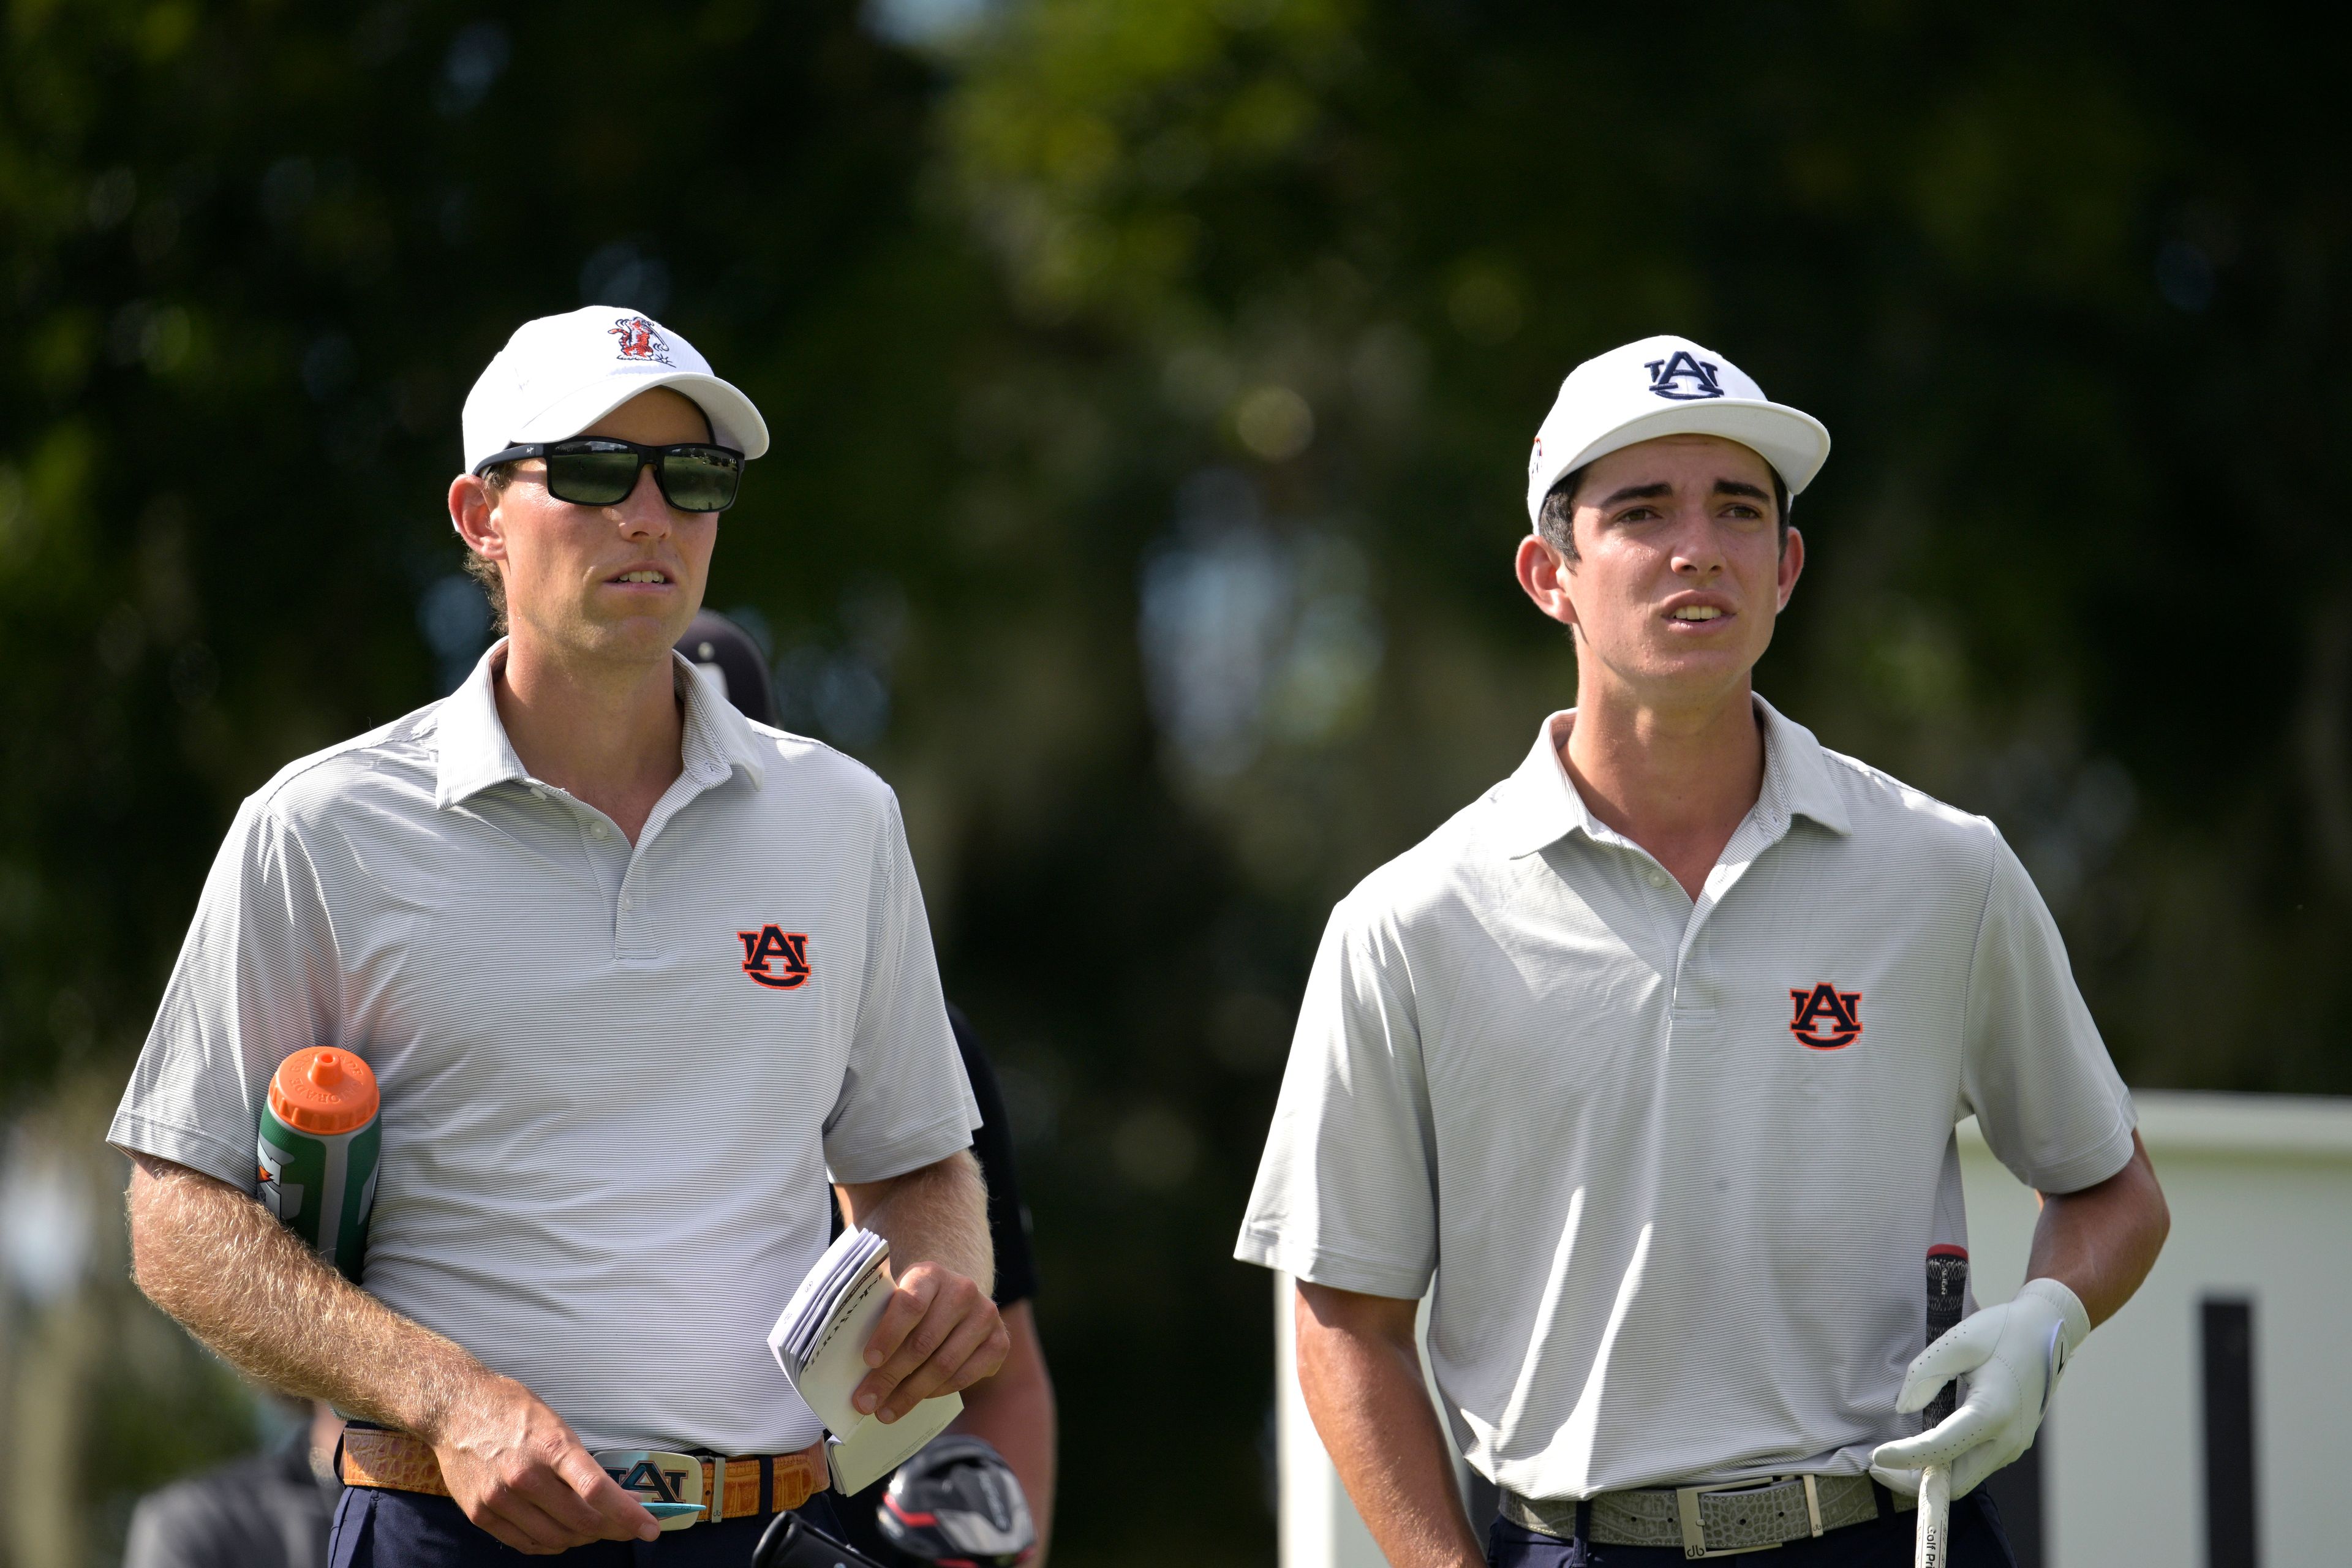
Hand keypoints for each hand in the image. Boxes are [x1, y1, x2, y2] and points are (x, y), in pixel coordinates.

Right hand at [425, 1373, 658, 1553]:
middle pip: (581, 1521)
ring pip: (555, 1539)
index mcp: (551, 1446)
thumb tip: (613, 1496)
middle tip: (624, 1527)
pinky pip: (525, 1544)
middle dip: (612, 1529)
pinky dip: (550, 1545)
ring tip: (593, 1528)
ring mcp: (500, 1498)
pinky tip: (561, 1535)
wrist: (455, 1407)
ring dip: (582, 1539)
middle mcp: (525, 1476)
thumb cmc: (511, 1409)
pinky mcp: (481, 1513)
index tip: (650, 1529)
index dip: (628, 1516)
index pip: (597, 1491)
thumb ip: (579, 1462)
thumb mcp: (556, 1424)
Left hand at [853, 1262, 1009, 1424]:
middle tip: (866, 1401)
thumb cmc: (915, 1305)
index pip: (909, 1304)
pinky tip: (918, 1399)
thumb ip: (878, 1319)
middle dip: (890, 1377)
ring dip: (911, 1394)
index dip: (888, 1335)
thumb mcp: (896, 1297)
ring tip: (885, 1412)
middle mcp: (963, 1290)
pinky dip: (938, 1392)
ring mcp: (985, 1316)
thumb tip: (847, 1368)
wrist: (955, 1298)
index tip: (867, 1362)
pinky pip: (965, 1376)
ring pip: (944, 1364)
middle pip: (924, 1342)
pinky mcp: (1000, 1341)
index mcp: (930, 1274)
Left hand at [1870, 1277, 2090, 1499]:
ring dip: (1930, 1475)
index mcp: (1993, 1412)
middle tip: (1878, 1466)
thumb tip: (1903, 1409)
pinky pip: (1975, 1465)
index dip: (1904, 1457)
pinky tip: (1922, 1449)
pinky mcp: (2013, 1444)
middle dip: (1914, 1482)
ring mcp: (2014, 1446)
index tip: (1874, 1458)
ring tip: (1893, 1459)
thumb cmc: (2001, 1332)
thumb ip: (1925, 1375)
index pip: (1940, 1450)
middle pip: (1956, 1483)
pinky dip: (1947, 1465)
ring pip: (1966, 1478)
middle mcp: (2008, 1439)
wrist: (2047, 1331)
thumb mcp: (1957, 1341)